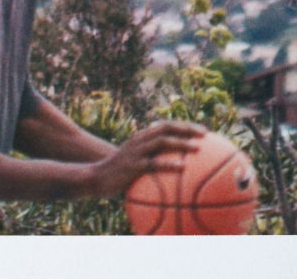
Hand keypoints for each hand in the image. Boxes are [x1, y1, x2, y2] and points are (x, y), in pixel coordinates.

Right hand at [88, 121, 205, 197]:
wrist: (98, 178)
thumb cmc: (120, 174)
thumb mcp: (137, 164)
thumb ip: (154, 163)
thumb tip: (181, 175)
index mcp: (142, 137)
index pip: (166, 125)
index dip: (185, 125)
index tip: (204, 131)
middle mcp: (140, 140)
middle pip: (166, 128)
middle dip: (186, 128)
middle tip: (205, 135)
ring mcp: (136, 151)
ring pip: (161, 141)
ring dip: (181, 143)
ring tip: (197, 148)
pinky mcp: (133, 165)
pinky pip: (153, 163)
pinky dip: (169, 164)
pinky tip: (182, 168)